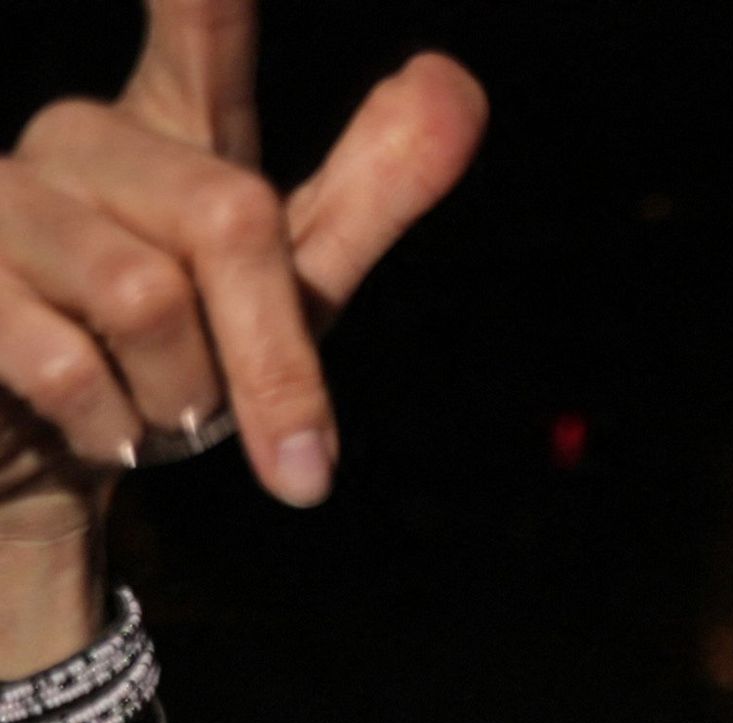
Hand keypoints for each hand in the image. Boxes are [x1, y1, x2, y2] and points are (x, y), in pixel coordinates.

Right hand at [0, 0, 483, 529]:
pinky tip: (92, 422)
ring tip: (152, 406)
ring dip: (179, 394)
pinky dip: (110, 423)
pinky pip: (69, 364)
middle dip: (273, 356)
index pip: (202, 25)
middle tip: (277, 439)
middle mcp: (83, 139)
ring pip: (145, 295)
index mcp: (170, 128)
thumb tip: (458, 82)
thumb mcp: (295, 275)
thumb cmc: (183, 355)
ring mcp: (6, 199)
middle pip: (230, 216)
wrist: (55, 441)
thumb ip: (373, 187)